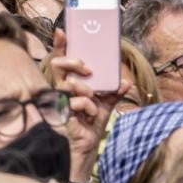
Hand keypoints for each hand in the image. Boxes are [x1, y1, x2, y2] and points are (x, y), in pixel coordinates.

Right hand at [47, 30, 128, 182]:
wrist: (85, 151)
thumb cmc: (89, 127)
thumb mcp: (105, 107)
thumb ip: (113, 93)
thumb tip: (126, 82)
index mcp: (68, 85)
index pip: (61, 61)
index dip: (61, 46)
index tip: (63, 30)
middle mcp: (59, 90)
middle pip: (57, 66)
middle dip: (72, 62)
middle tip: (87, 69)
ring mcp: (57, 101)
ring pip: (68, 84)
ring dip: (85, 90)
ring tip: (94, 99)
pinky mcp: (60, 113)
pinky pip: (76, 102)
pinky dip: (89, 107)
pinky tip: (91, 115)